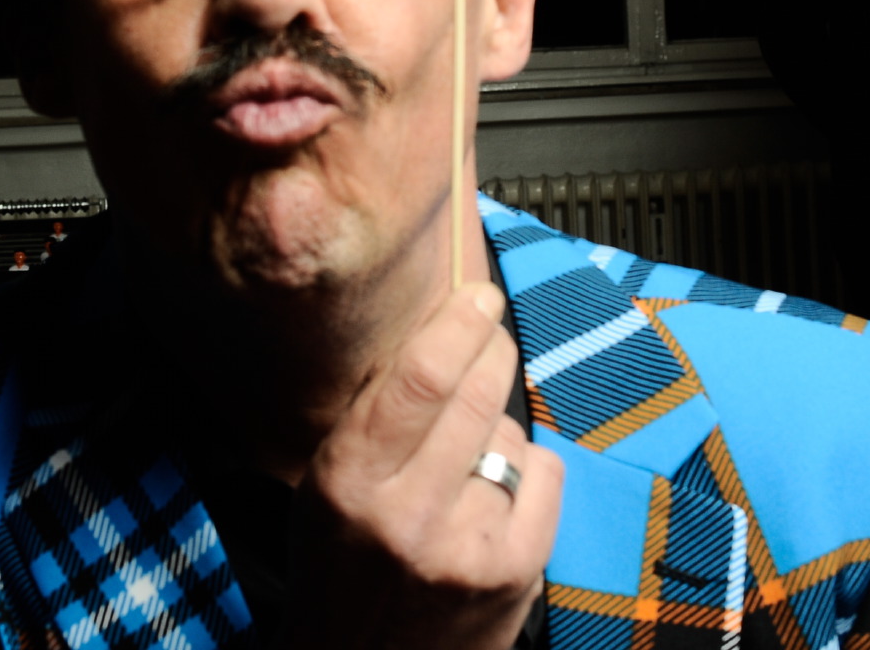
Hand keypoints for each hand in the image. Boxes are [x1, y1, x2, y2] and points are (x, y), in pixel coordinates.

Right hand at [278, 284, 562, 649]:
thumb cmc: (341, 565)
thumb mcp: (325, 486)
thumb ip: (374, 418)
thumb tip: (439, 332)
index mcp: (349, 482)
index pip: (417, 379)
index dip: (457, 324)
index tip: (479, 296)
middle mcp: (408, 515)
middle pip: (474, 393)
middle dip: (491, 349)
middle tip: (490, 336)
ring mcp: (468, 547)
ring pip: (510, 432)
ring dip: (497, 426)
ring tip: (467, 458)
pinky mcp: (515, 573)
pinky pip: (545, 474)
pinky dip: (529, 469)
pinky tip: (499, 491)